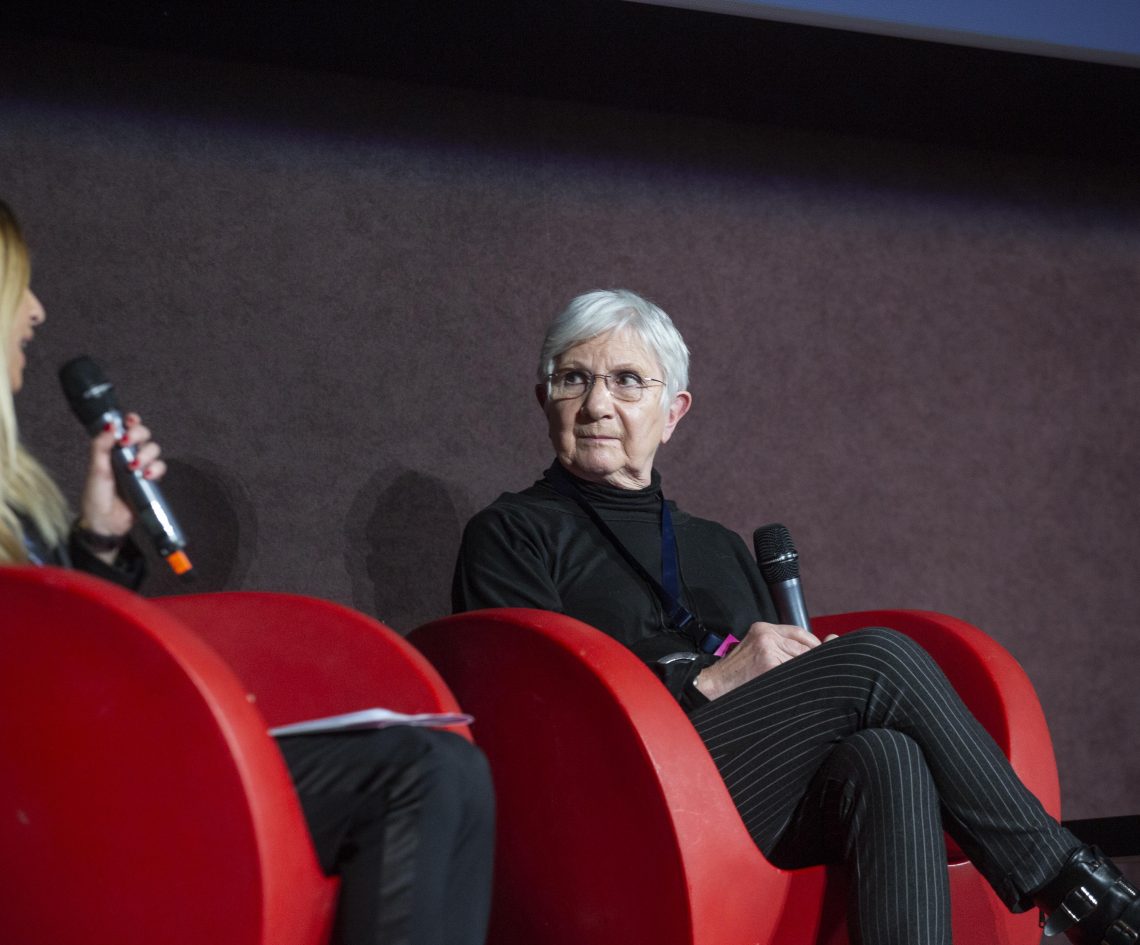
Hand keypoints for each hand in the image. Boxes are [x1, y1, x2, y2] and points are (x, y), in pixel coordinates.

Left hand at [77, 412, 165, 560]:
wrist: (105, 523)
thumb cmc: (96, 497)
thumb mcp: (96, 470)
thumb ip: (101, 447)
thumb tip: (110, 425)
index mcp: (113, 450)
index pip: (126, 428)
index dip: (131, 421)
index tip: (130, 420)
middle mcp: (128, 455)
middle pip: (144, 435)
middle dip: (139, 436)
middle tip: (127, 443)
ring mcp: (141, 468)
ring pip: (154, 450)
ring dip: (146, 455)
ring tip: (135, 467)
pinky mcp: (151, 481)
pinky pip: (160, 468)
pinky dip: (156, 469)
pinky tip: (147, 476)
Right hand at [693, 621, 834, 700]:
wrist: (712, 687)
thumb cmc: (735, 675)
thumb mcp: (755, 652)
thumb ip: (784, 647)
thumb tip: (830, 641)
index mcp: (762, 629)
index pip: (800, 634)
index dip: (812, 648)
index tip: (818, 659)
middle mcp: (767, 635)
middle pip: (804, 647)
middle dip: (811, 663)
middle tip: (812, 677)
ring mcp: (768, 648)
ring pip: (802, 660)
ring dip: (805, 674)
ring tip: (797, 685)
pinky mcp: (769, 663)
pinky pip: (795, 672)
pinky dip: (798, 682)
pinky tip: (792, 689)